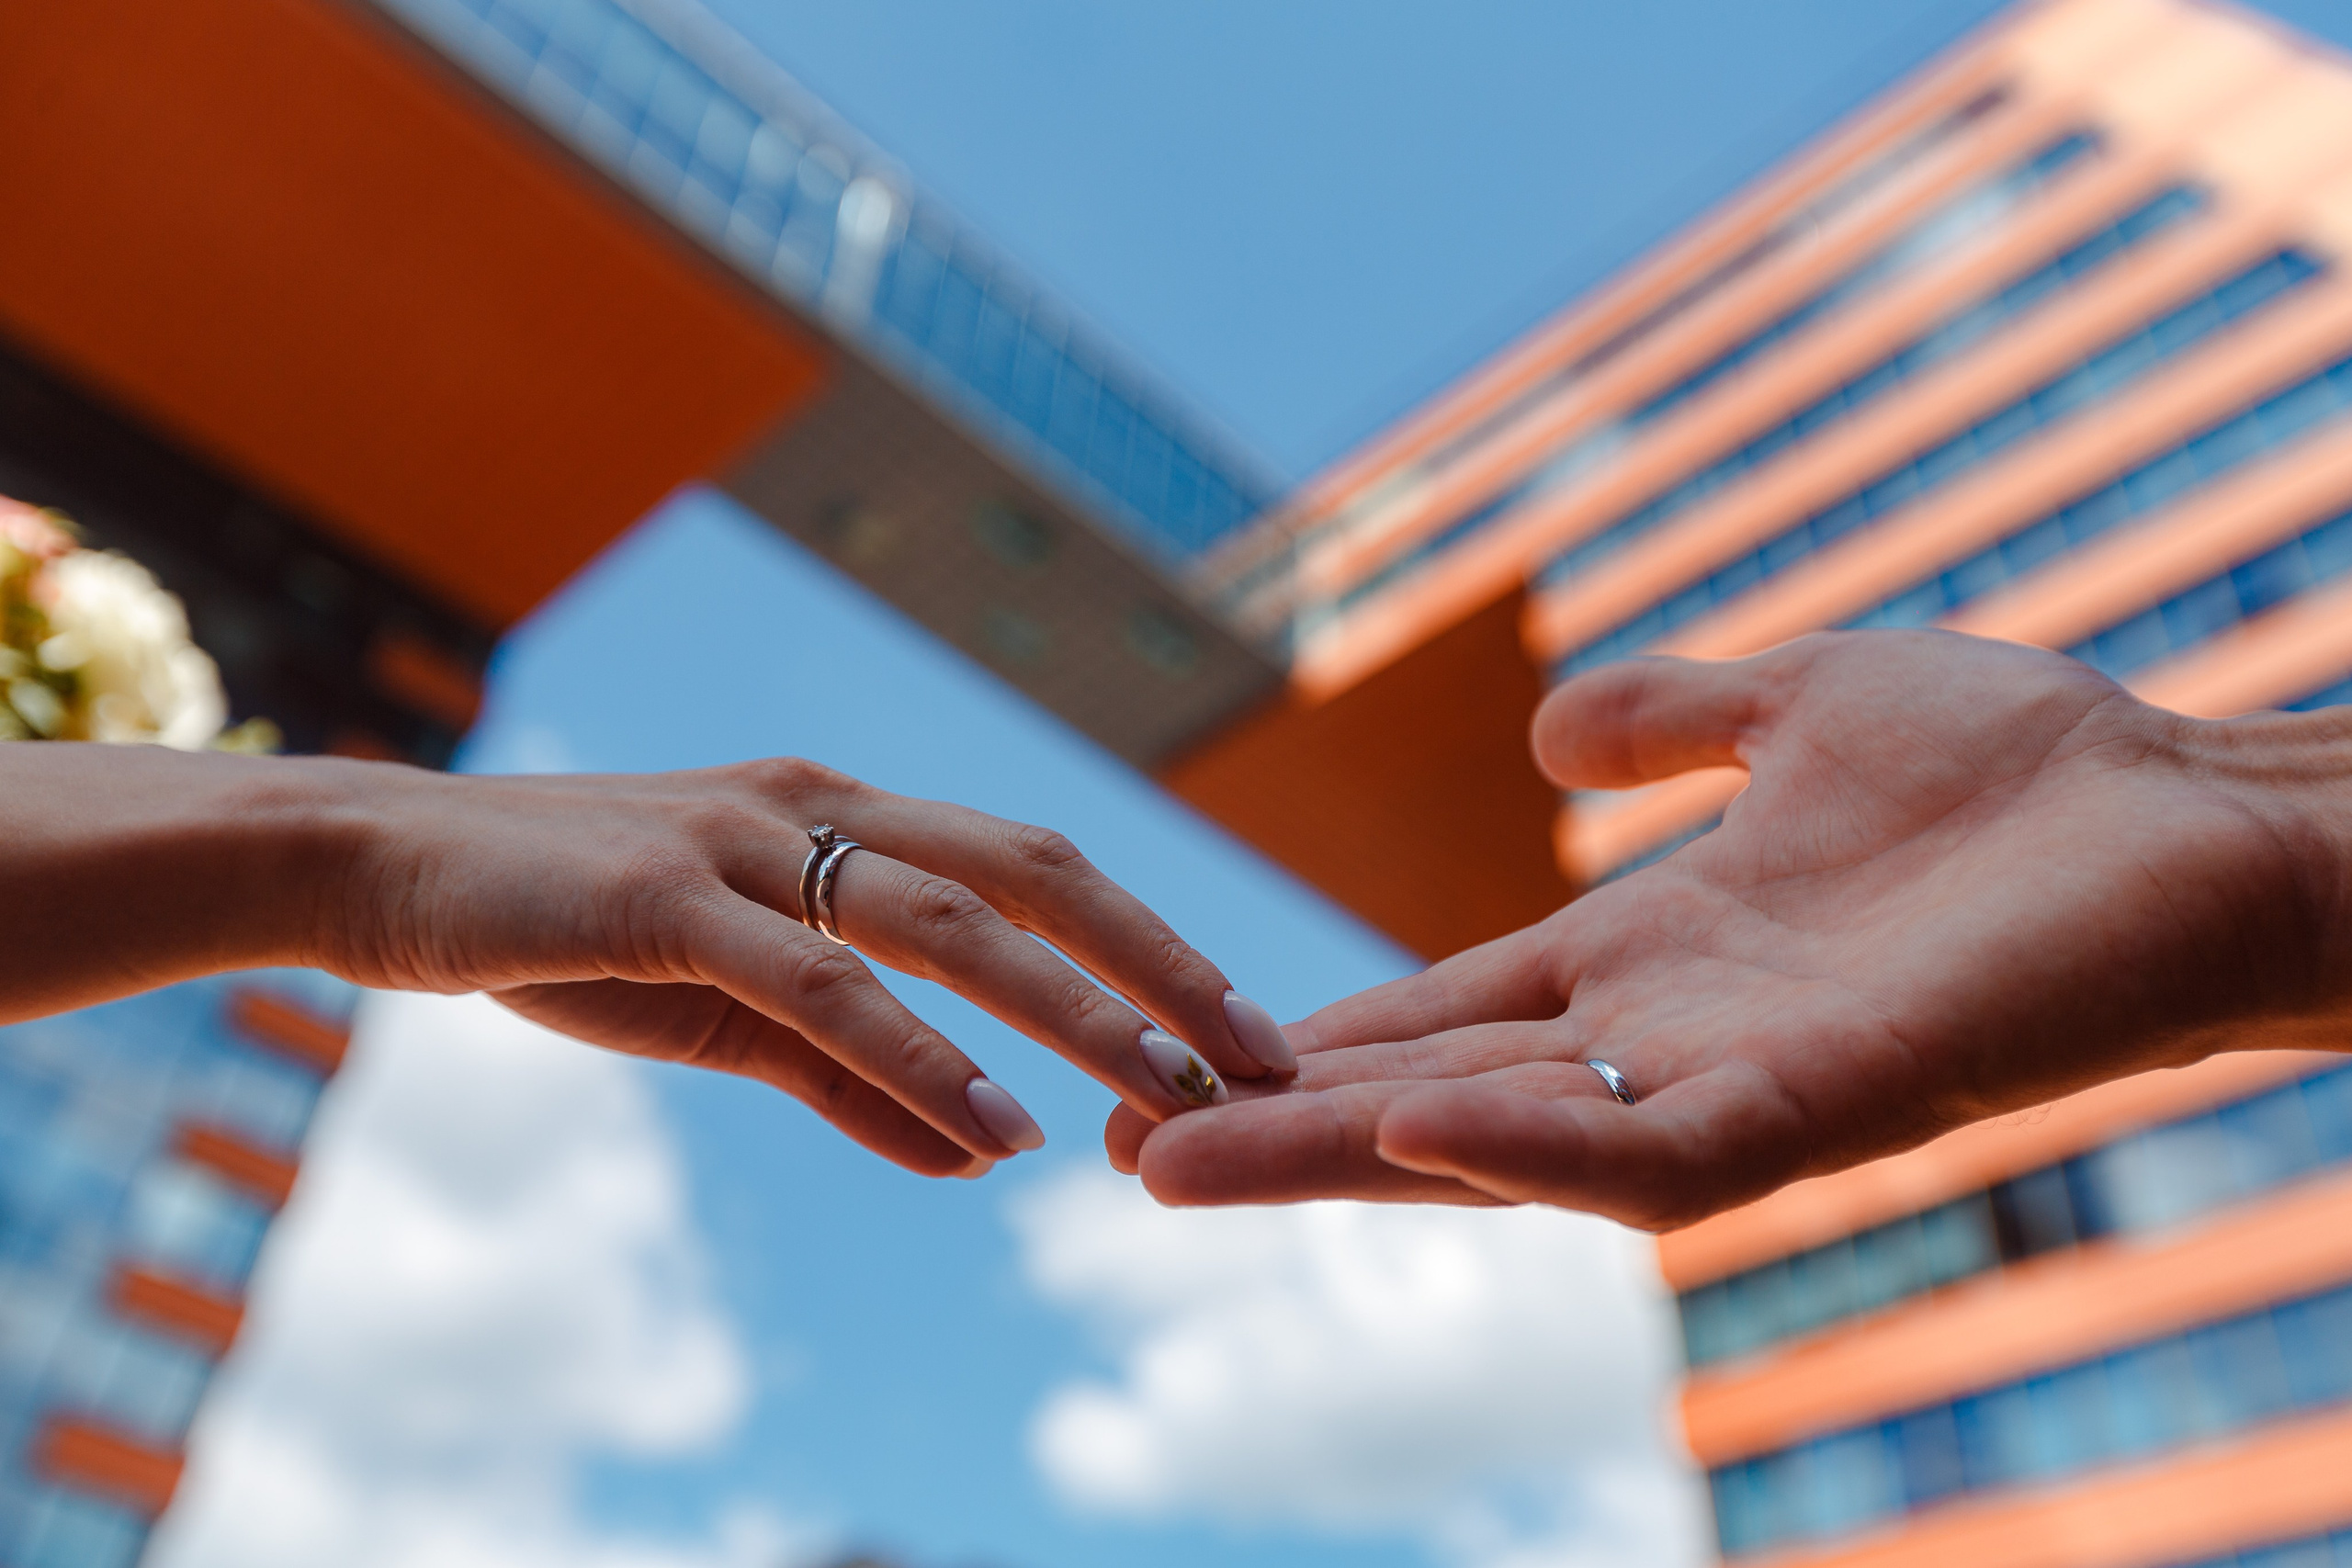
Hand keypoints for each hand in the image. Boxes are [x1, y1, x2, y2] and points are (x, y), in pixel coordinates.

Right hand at [0, 745, 1292, 1177]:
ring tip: (1172, 1092)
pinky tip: (999, 1128)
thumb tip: (984, 1155)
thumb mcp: (734, 1011)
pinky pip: (824, 987)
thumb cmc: (568, 928)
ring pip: (948, 923)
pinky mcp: (667, 900)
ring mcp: (744, 843)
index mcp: (843, 814)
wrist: (384, 867)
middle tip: (1266, 1055)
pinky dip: (923, 1058)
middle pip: (1033, 873)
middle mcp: (817, 807)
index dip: (1147, 943)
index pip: (1035, 868)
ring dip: (1074, 1011)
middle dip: (1161, 965)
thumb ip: (856, 1079)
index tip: (1241, 1024)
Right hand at [1108, 630, 2351, 1226]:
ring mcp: (1736, 1082)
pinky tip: (1408, 1127)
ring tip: (1182, 1165)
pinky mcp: (1823, 1103)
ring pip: (1501, 1147)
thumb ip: (1670, 717)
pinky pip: (1649, 1151)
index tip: (1181, 1056)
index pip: (1444, 1008)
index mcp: (1650, 957)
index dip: (1314, 1036)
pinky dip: (1528, 1147)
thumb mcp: (1799, 705)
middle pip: (1432, 1096)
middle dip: (1277, 1128)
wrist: (2199, 811)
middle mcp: (1667, 1040)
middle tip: (1121, 1157)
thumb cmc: (2024, 770)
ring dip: (1340, 1159)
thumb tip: (1548, 732)